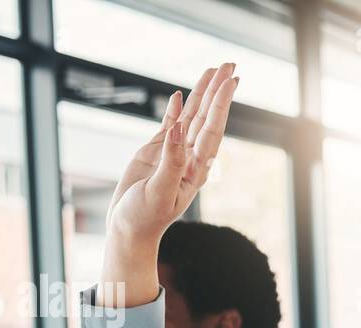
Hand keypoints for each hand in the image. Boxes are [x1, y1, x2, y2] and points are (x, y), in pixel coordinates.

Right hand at [104, 62, 239, 251]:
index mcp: (196, 168)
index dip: (221, 103)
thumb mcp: (159, 191)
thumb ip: (170, 161)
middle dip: (219, 90)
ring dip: (202, 94)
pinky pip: (169, 125)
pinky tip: (181, 95)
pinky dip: (175, 109)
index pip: (212, 129)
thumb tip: (178, 129)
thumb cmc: (145, 217)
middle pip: (207, 117)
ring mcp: (173, 153)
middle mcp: (189, 157)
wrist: (129, 229)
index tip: (231, 81)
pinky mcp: (155, 152)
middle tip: (230, 65)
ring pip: (191, 116)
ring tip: (213, 71)